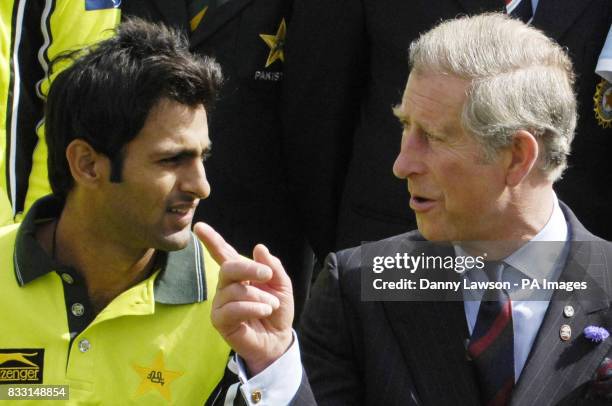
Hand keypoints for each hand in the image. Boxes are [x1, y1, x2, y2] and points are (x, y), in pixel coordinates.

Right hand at [194, 222, 293, 374]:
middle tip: (267, 276)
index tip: (199, 226)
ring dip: (258, 297)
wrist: (278, 338)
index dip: (212, 240)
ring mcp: (221, 303)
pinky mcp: (220, 321)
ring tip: (271, 306)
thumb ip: (273, 267)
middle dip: (248, 269)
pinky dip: (252, 308)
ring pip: (234, 291)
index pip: (223, 253)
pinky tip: (263, 311)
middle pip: (228, 268)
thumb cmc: (277, 310)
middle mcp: (226, 286)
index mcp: (240, 274)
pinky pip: (233, 309)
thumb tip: (259, 247)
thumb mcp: (282, 285)